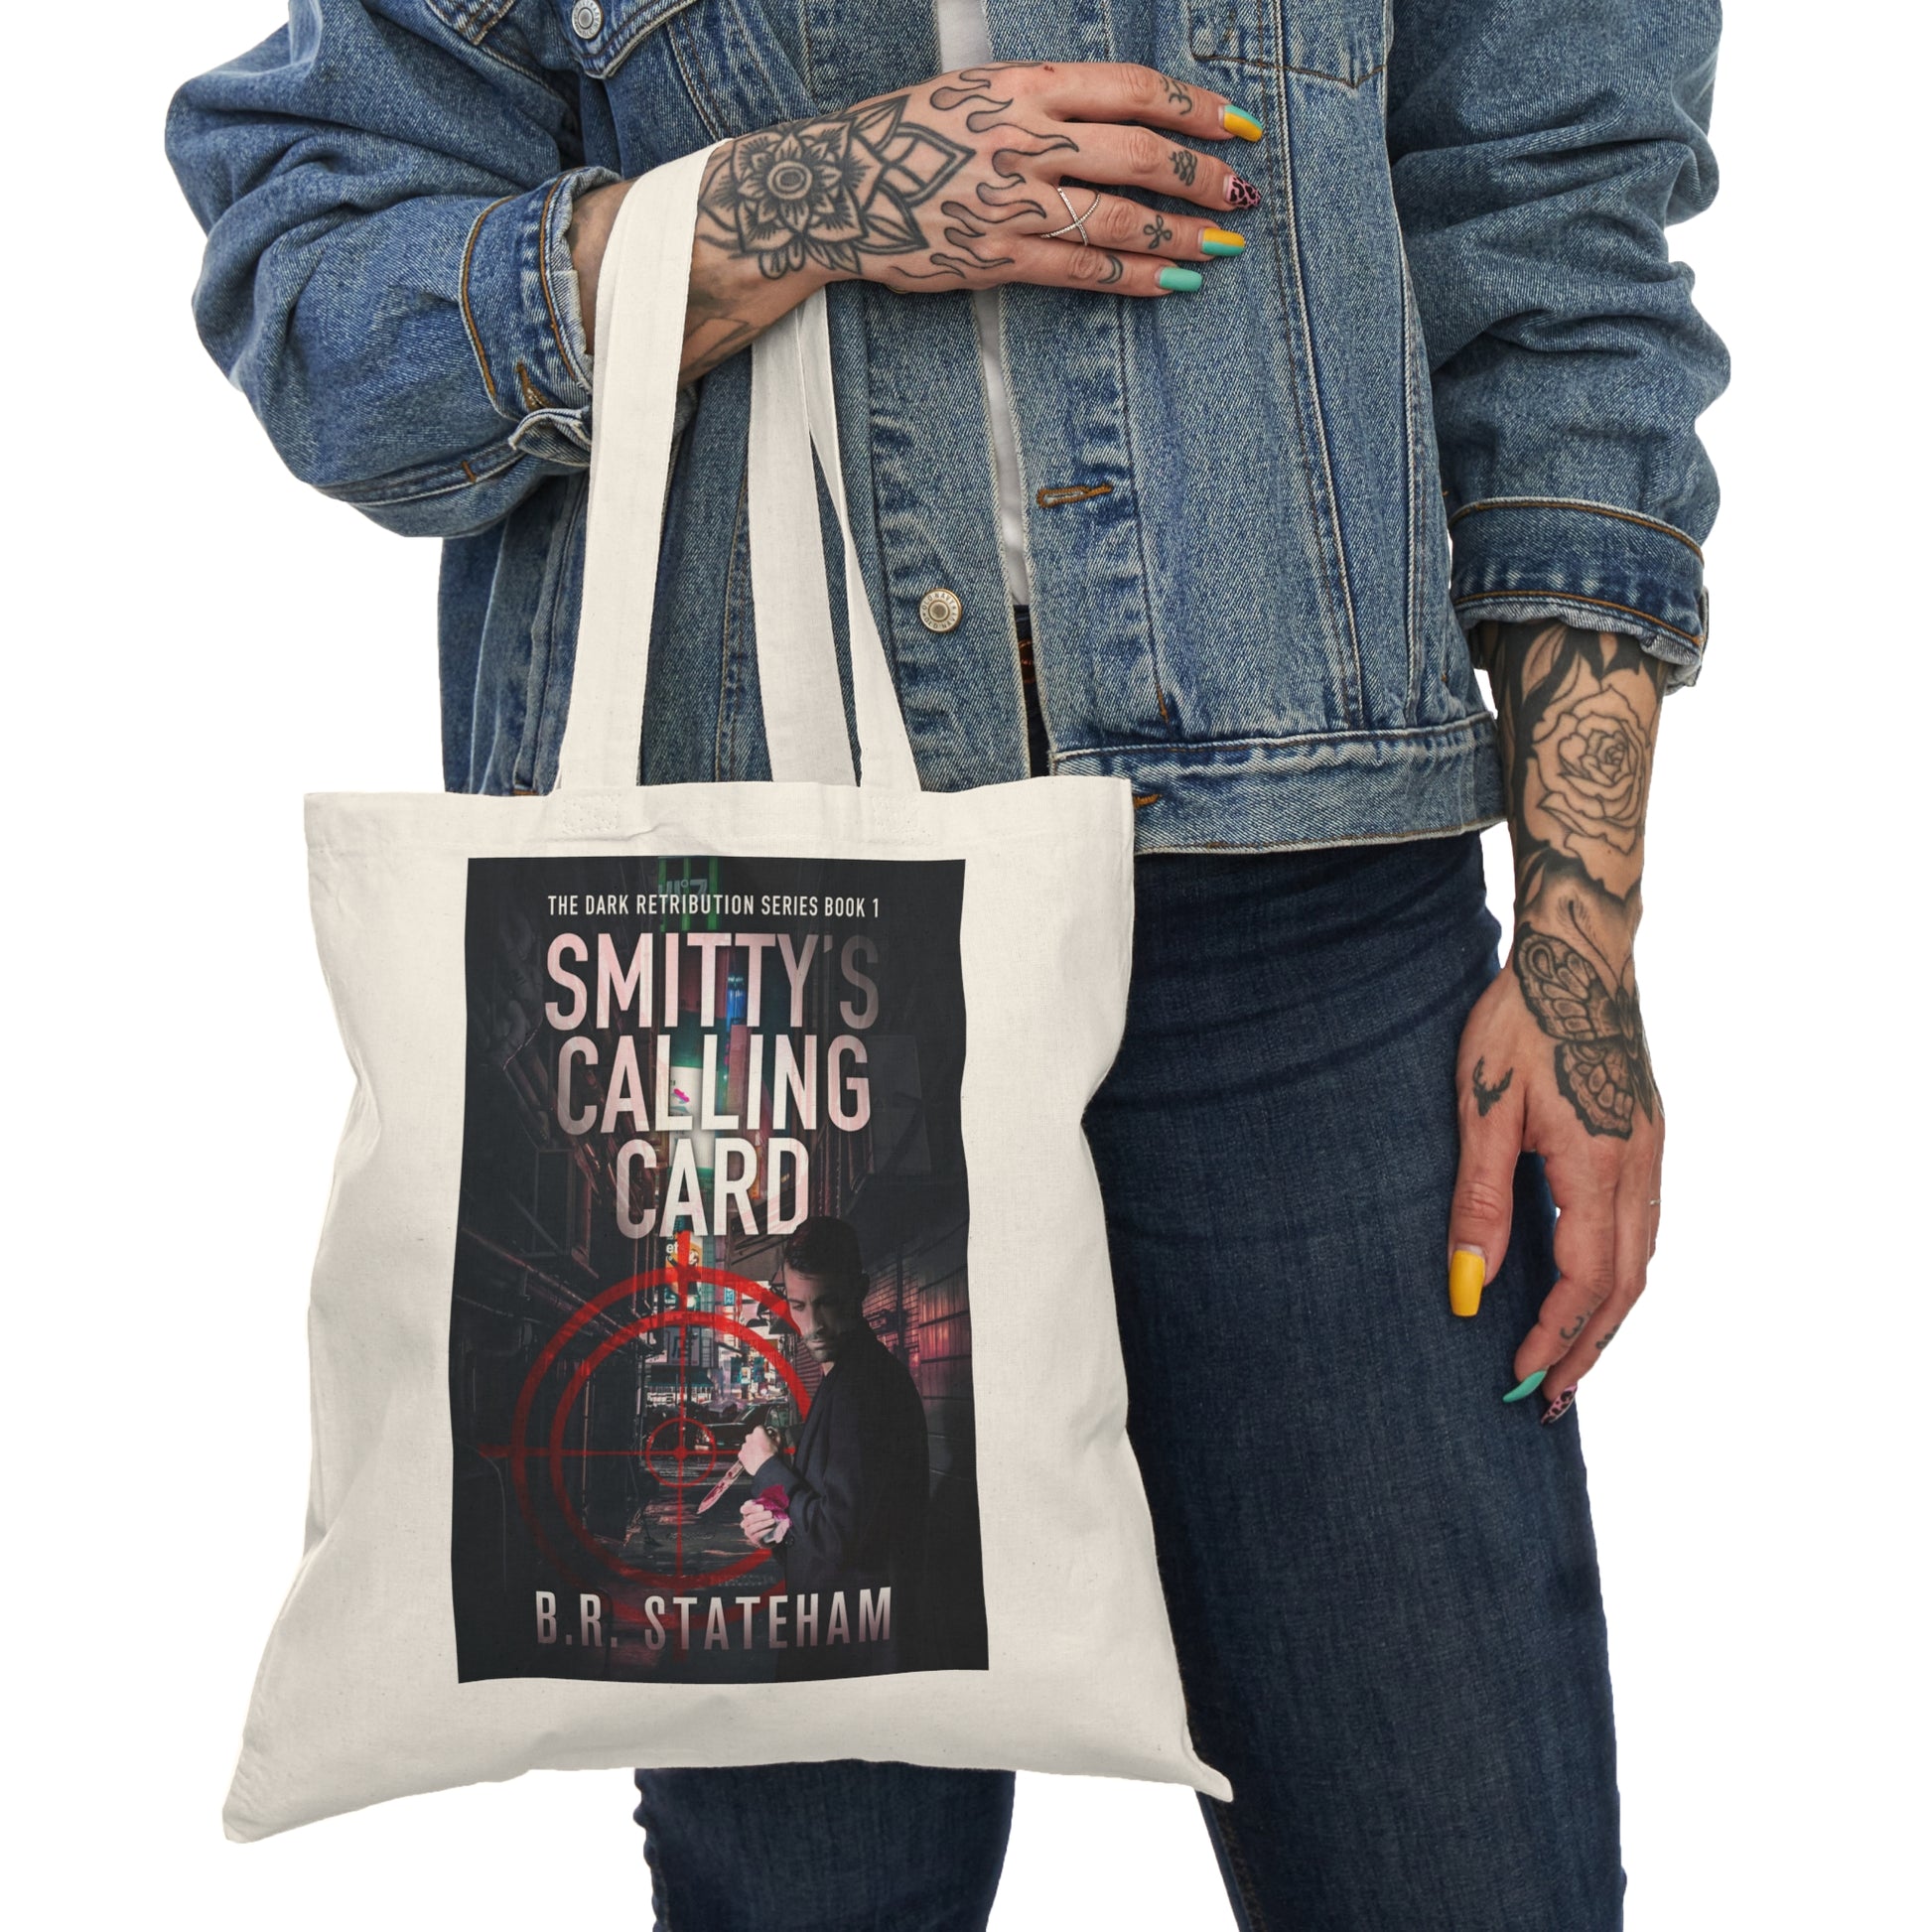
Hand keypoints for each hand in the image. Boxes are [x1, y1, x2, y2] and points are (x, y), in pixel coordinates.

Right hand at [573, 64, 1262, 378]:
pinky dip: (1136, 275)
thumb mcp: (977, 91)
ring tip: (1223, 242)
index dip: (1193, 108)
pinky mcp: (998, 256)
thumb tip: (1122, 118)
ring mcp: (1013, 201)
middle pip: (1140, 154)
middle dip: (1202, 175)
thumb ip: (1045, 101)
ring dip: (1182, 233)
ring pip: (1121, 217)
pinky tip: (1174, 282)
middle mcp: (1025, 139)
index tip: (1237, 124)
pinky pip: (1083, 267)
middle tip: (1242, 192)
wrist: (834, 188)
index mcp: (1023, 84)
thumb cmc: (907, 137)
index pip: (1132, 89)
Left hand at [737, 1424, 778, 1472]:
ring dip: (752, 1448)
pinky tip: (754, 1458)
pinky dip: (747, 1455)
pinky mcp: (741, 1455)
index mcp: (758, 1431)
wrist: (765, 1467)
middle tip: (763, 1446)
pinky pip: (744, 1453)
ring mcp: (744, 1446)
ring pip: (748, 1445)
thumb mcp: (778, 1442)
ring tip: (759, 1454)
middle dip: (757, 1440)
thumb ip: (776, 1433)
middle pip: (753, 1436)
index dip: (765, 1433)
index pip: (760, 1428)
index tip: (767, 1437)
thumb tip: (776, 1431)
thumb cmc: (770, 1455)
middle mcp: (749, 1437)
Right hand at [740, 1500, 784, 1546]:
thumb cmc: (769, 1517)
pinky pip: (758, 1535)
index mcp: (747, 1513)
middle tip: (770, 1514)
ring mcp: (748, 1531)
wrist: (771, 1533)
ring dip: (763, 1523)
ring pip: (752, 1528)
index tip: (761, 1507)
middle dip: (760, 1516)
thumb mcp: (767, 1509)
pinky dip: (765, 1531)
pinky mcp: (754, 1539)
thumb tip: (777, 1498)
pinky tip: (772, 1528)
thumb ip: (768, 1504)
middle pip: (749, 1519)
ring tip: (772, 1520)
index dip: (751, 1508)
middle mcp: (745, 1522)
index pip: (744, 1509)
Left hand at [1451, 935, 1663, 1403]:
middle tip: (1548, 1398)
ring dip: (1606, 1319)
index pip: (1585, 1282)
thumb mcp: (1482, 1108)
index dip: (1554, 1337)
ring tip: (1567, 1360)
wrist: (1580, 954)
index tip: (1520, 1377)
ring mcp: (1652, 1152)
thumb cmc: (1519, 1021)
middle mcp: (1641, 1167)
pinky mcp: (1649, 1138)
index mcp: (1599, 1164)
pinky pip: (1643, 1228)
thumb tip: (1470, 1284)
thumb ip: (1479, 1199)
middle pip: (1624, 1287)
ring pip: (1640, 1261)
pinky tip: (1591, 1289)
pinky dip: (1618, 1275)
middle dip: (1586, 1348)